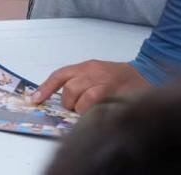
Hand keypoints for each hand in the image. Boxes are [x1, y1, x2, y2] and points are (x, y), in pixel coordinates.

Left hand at [33, 60, 150, 113]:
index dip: (45, 88)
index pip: (60, 75)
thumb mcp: (93, 73)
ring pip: (85, 99)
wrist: (146, 73)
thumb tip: (59, 99)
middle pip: (71, 89)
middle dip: (69, 103)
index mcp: (85, 67)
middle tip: (75, 108)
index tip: (34, 100)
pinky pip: (102, 106)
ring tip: (88, 111)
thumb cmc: (116, 77)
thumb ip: (78, 82)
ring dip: (83, 109)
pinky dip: (96, 112)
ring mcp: (107, 84)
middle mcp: (94, 73)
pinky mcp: (119, 94)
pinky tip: (98, 113)